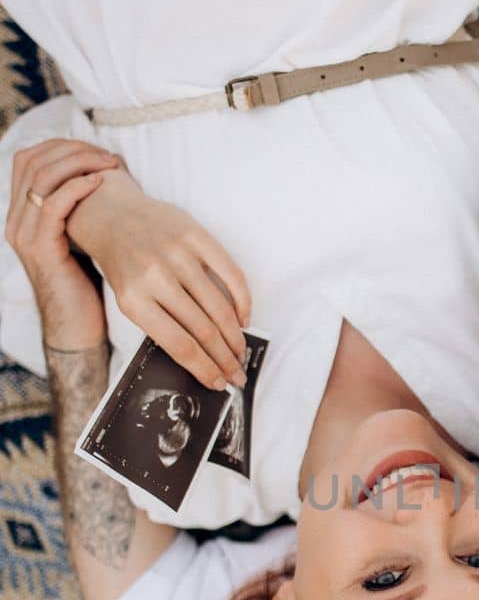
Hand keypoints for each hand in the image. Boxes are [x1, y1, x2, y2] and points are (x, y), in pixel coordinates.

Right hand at [6, 142, 117, 349]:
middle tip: (107, 156)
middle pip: (33, 160)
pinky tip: (101, 184)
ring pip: (41, 176)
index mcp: (23, 212)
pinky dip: (77, 187)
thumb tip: (109, 172)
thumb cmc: (89, 281)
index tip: (99, 150)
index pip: (30, 158)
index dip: (64, 146)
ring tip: (110, 166)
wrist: (78, 326)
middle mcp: (16, 219)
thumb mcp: (83, 235)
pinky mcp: (40, 249)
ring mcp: (24, 234)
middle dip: (73, 149)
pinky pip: (52, 204)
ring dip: (79, 163)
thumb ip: (82, 207)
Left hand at [68, 160, 250, 390]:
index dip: (204, 369)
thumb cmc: (123, 265)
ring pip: (219, 306)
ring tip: (240, 351)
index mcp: (133, 299)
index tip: (219, 384)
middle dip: (225, 359)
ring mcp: (177, 253)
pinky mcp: (195, 235)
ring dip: (235, 336)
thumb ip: (159, 323)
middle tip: (237, 375)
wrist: (113, 215)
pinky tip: (243, 318)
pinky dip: (242, 300)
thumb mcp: (129, 298)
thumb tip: (200, 359)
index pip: (179, 345)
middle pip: (203, 330)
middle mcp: (155, 276)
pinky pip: (231, 273)